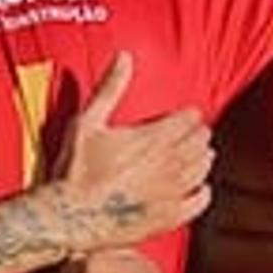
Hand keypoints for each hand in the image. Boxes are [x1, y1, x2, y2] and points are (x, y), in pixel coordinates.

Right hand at [46, 52, 211, 245]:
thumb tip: (125, 56)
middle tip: (192, 134)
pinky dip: (203, 192)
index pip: (190, 119)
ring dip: (202, 159)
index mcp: (152, 137)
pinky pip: (200, 202)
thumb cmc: (74, 169)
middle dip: (198, 135)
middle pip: (200, 142)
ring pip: (202, 168)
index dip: (189, 115)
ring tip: (199, 155)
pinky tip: (200, 188)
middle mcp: (168, 163)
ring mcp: (171, 191)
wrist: (69, 216)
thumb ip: (111, 88)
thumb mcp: (87, 121)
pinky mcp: (168, 216)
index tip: (185, 116)